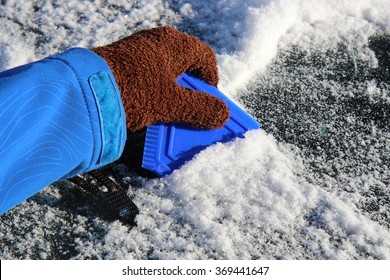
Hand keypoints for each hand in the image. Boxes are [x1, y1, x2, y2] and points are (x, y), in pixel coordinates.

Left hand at [91, 26, 229, 131]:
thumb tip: (221, 115)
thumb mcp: (172, 104)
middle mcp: (156, 42)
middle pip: (184, 65)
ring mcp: (137, 50)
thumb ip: (200, 109)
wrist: (83, 91)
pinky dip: (153, 92)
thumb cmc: (133, 91)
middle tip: (191, 109)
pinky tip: (147, 108)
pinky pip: (146, 77)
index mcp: (173, 44)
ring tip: (169, 113)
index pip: (204, 57)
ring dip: (172, 93)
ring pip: (165, 72)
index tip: (210, 98)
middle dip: (190, 90)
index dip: (211, 80)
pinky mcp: (121, 62)